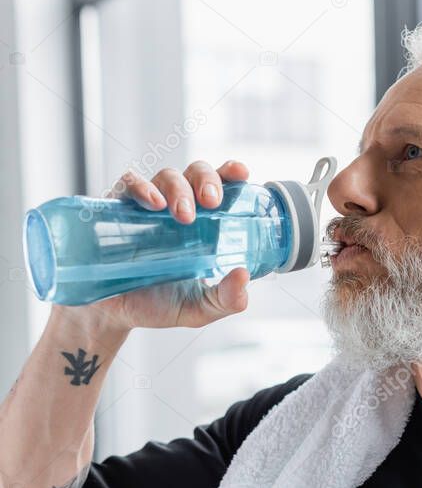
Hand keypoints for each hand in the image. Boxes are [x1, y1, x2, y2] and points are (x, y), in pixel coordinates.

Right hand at [51, 159, 251, 334]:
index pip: (221, 188)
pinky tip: (153, 204)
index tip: (240, 173)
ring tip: (183, 215)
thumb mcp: (198, 309)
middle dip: (206, 180)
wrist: (111, 314)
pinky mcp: (117, 208)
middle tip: (211, 202)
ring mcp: (147, 206)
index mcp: (204, 225)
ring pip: (166, 176)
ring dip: (178, 189)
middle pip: (195, 174)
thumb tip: (244, 275)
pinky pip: (128, 184)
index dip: (230, 173)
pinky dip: (142, 187)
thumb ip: (226, 299)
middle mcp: (176, 208)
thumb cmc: (157, 305)